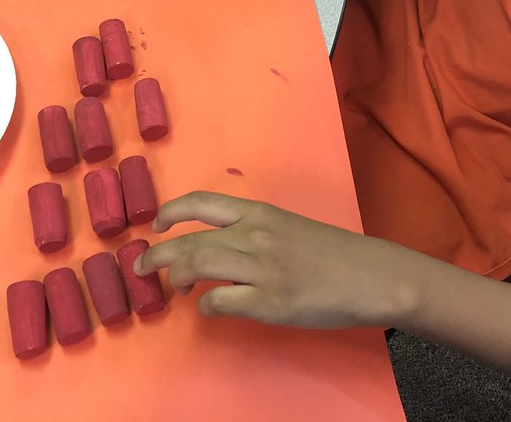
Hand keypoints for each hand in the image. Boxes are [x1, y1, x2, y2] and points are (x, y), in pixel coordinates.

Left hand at [134, 191, 412, 328]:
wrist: (369, 275)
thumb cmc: (331, 253)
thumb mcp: (288, 228)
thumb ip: (253, 233)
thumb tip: (217, 249)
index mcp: (259, 213)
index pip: (202, 203)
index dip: (171, 212)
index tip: (156, 224)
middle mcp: (254, 234)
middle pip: (189, 240)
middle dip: (157, 254)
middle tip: (141, 265)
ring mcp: (259, 268)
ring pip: (196, 266)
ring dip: (174, 277)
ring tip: (170, 287)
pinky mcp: (267, 301)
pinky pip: (219, 303)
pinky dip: (206, 307)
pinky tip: (211, 307)